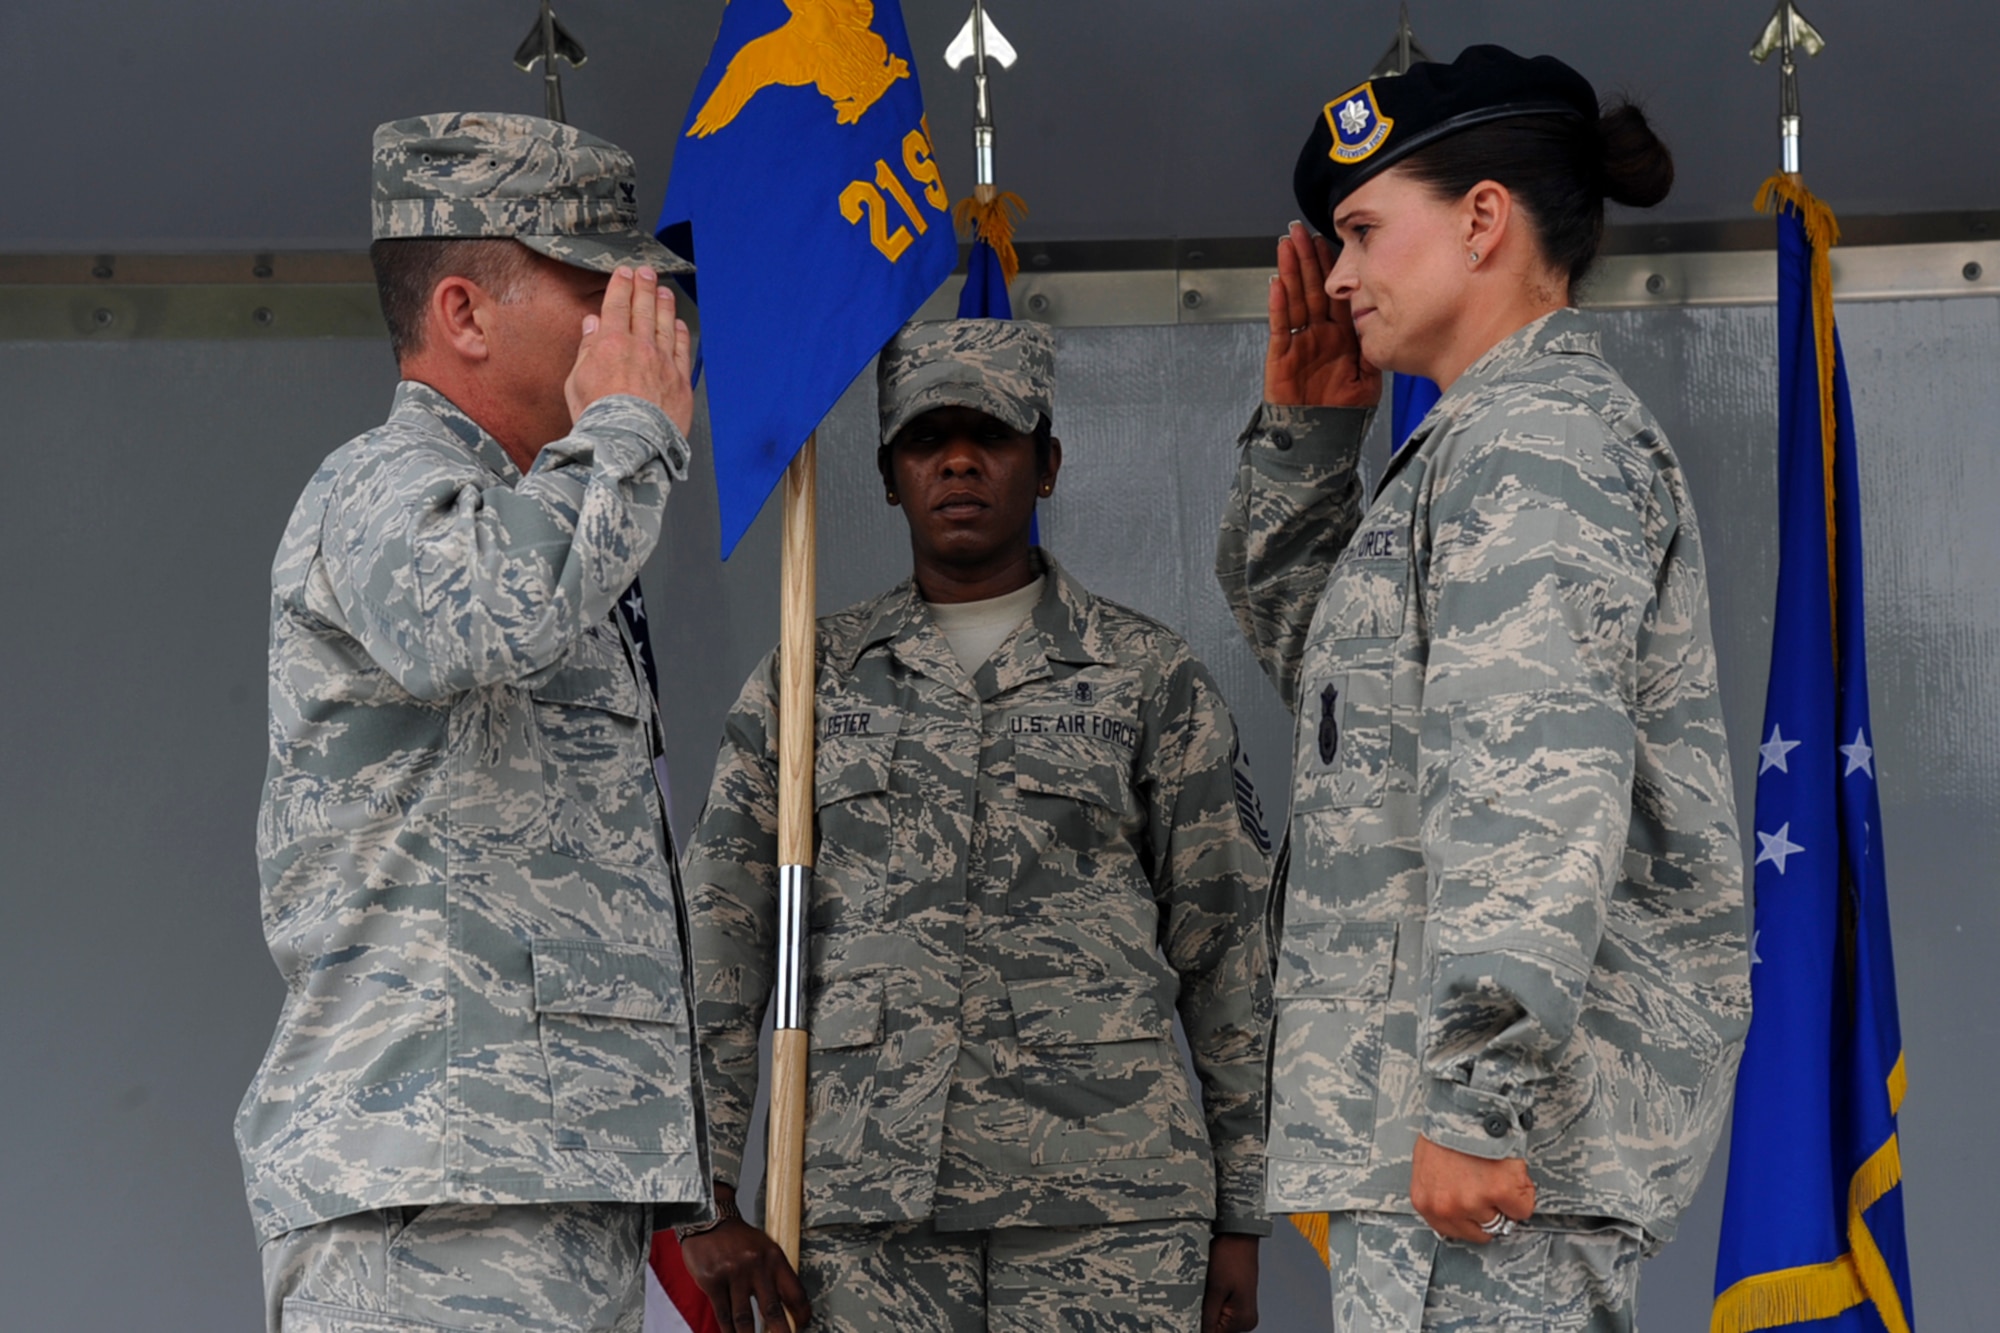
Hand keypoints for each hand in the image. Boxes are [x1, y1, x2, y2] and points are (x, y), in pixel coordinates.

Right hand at [565, 265, 696, 438]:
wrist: (628, 442)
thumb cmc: (598, 419)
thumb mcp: (576, 381)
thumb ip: (586, 349)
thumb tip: (591, 324)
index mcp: (610, 344)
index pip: (616, 305)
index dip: (621, 286)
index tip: (624, 273)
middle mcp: (639, 347)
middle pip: (643, 309)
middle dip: (645, 286)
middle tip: (647, 272)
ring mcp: (662, 362)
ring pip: (665, 324)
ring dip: (664, 304)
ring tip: (664, 291)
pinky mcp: (680, 380)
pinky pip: (682, 348)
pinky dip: (681, 332)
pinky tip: (680, 324)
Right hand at [679, 1187, 811, 1330]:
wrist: (709, 1219)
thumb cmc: (739, 1239)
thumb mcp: (765, 1249)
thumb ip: (775, 1275)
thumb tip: (788, 1307)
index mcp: (774, 1257)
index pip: (795, 1292)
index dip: (802, 1315)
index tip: (802, 1326)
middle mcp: (756, 1265)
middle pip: (772, 1310)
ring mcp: (733, 1274)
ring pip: (745, 1318)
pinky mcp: (712, 1281)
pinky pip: (723, 1314)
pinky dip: (729, 1331)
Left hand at [1202, 1234, 1259, 1332]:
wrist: (1238, 1236)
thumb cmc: (1229, 1256)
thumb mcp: (1213, 1288)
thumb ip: (1206, 1317)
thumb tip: (1196, 1331)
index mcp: (1242, 1320)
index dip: (1196, 1324)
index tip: (1186, 1311)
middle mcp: (1246, 1321)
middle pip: (1215, 1329)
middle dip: (1200, 1316)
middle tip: (1195, 1295)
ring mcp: (1243, 1313)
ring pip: (1216, 1321)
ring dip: (1205, 1309)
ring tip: (1204, 1289)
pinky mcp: (1239, 1304)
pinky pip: (1220, 1312)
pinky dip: (1210, 1303)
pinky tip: (1208, 1288)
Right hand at [1264, 221, 1380, 408]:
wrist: (1322, 439)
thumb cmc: (1344, 414)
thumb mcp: (1370, 377)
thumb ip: (1373, 347)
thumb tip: (1383, 321)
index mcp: (1340, 336)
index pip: (1336, 293)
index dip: (1331, 267)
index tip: (1329, 241)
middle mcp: (1319, 335)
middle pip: (1311, 288)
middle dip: (1306, 258)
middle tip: (1301, 230)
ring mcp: (1300, 343)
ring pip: (1294, 299)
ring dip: (1289, 271)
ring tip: (1285, 245)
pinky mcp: (1282, 356)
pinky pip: (1280, 325)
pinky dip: (1278, 305)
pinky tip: (1277, 284)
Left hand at [1409, 1134, 1535, 1244]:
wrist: (1464, 1107)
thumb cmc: (1447, 1130)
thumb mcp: (1429, 1168)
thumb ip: (1441, 1193)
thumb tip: (1459, 1208)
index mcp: (1426, 1202)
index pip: (1455, 1232)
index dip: (1472, 1216)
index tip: (1479, 1204)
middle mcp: (1447, 1207)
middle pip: (1482, 1230)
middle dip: (1490, 1209)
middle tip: (1489, 1183)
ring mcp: (1473, 1201)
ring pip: (1503, 1219)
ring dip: (1506, 1198)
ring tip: (1496, 1171)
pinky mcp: (1499, 1192)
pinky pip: (1522, 1209)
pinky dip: (1523, 1192)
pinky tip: (1510, 1172)